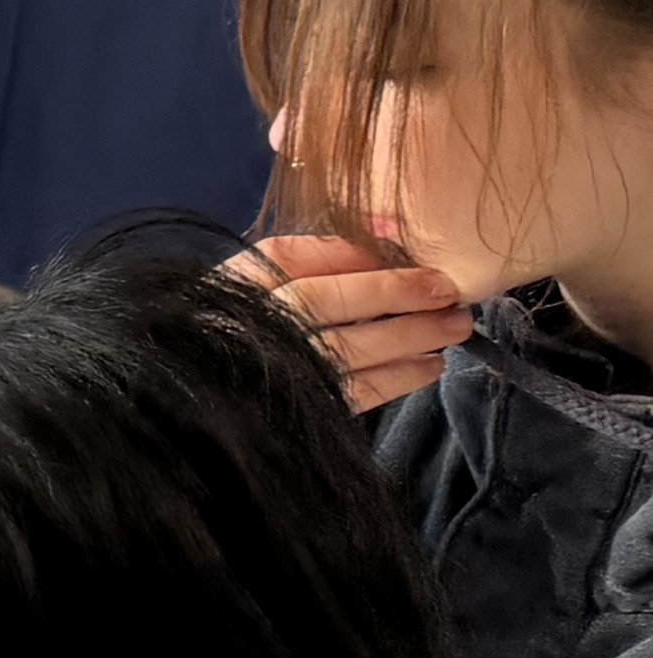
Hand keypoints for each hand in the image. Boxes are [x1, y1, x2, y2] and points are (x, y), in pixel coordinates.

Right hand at [233, 232, 470, 412]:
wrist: (203, 418)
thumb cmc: (241, 338)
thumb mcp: (249, 293)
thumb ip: (302, 266)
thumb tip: (381, 239)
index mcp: (230, 291)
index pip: (285, 258)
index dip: (345, 252)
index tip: (397, 248)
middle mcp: (247, 327)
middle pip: (320, 300)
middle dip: (391, 291)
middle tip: (447, 289)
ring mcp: (272, 371)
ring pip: (346, 348)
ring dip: (409, 335)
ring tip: (454, 326)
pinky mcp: (296, 412)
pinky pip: (354, 392)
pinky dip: (398, 378)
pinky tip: (429, 366)